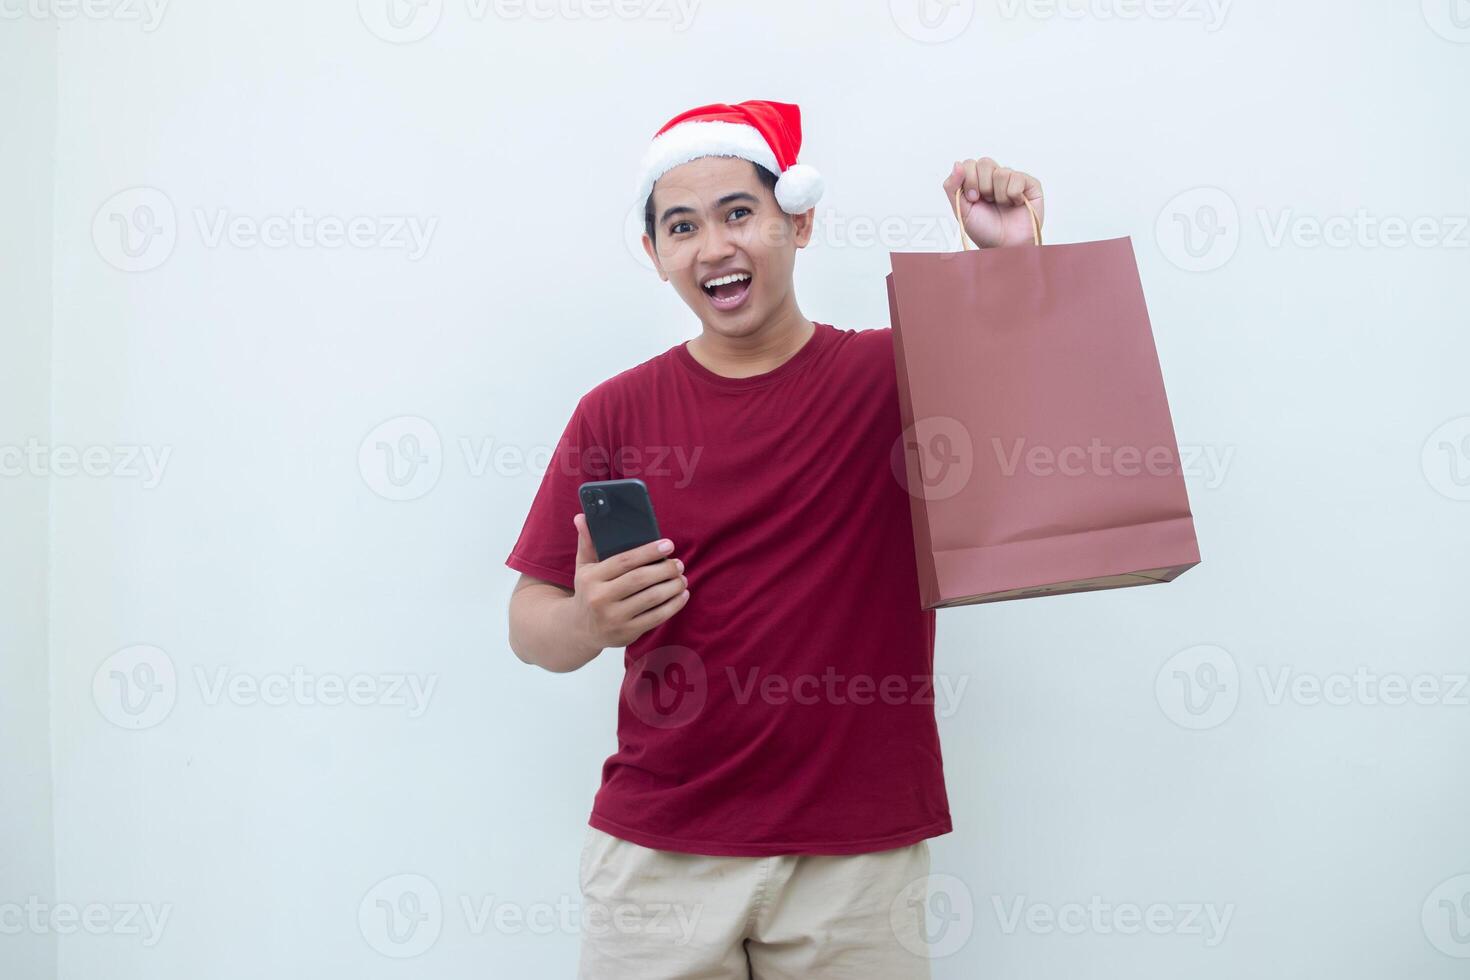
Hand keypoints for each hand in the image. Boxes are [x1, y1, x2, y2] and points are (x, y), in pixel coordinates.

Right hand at [570, 513, 689, 648]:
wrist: (580, 629)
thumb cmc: (588, 590)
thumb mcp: (584, 567)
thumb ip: (587, 542)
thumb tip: (582, 516)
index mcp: (591, 578)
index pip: (624, 561)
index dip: (649, 551)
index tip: (668, 544)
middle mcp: (600, 598)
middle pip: (640, 579)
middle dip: (665, 569)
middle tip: (679, 563)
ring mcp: (614, 618)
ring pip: (651, 598)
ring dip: (672, 587)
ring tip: (682, 578)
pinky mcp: (626, 633)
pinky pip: (656, 617)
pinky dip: (673, 605)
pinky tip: (682, 595)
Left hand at [943, 158, 1043, 248]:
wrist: (1004, 245)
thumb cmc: (984, 230)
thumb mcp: (961, 209)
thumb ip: (952, 186)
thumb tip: (957, 164)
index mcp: (977, 180)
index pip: (969, 163)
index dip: (968, 180)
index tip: (972, 199)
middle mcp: (995, 177)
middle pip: (985, 162)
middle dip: (982, 186)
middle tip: (987, 201)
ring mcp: (1012, 178)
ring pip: (1001, 172)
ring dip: (998, 194)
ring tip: (1002, 205)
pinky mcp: (1029, 183)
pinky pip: (1017, 177)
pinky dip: (1013, 195)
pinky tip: (1015, 203)